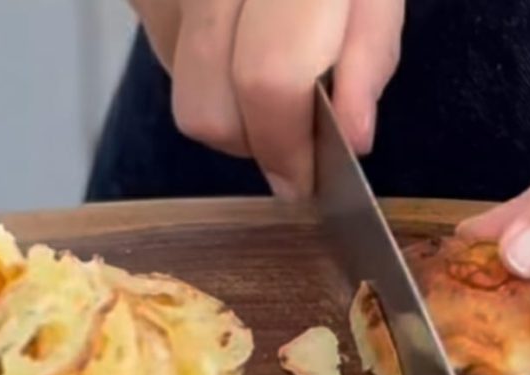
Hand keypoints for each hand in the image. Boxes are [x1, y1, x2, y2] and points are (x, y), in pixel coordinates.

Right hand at [130, 0, 404, 197]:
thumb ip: (367, 60)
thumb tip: (353, 139)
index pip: (268, 80)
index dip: (285, 147)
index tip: (304, 182)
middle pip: (207, 104)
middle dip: (254, 144)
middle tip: (290, 136)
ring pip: (181, 88)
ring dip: (230, 108)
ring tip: (268, 70)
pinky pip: (161, 53)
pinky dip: (202, 68)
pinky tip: (236, 37)